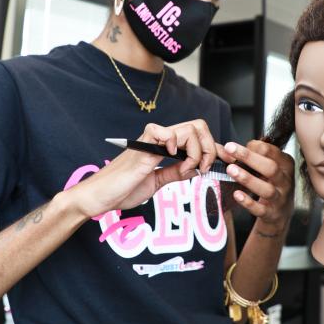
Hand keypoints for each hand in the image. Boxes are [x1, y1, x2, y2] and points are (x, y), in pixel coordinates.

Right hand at [66, 119, 230, 218]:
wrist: (98, 197)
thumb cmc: (122, 190)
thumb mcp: (156, 183)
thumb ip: (174, 173)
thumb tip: (195, 169)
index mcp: (164, 147)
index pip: (197, 136)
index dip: (215, 146)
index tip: (225, 162)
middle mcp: (159, 140)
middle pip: (197, 126)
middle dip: (210, 147)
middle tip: (204, 168)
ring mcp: (150, 142)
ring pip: (187, 129)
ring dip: (197, 150)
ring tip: (190, 167)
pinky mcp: (141, 148)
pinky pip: (162, 131)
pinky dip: (173, 142)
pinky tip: (171, 157)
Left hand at [222, 140, 294, 230]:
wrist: (281, 212)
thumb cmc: (272, 184)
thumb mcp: (270, 166)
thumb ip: (257, 155)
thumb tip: (237, 148)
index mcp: (285, 165)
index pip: (271, 151)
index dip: (253, 147)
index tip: (234, 145)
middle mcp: (285, 181)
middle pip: (270, 167)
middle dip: (249, 157)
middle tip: (230, 149)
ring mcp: (280, 198)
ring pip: (267, 189)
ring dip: (248, 179)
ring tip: (231, 170)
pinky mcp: (271, 214)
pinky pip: (261, 209)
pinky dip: (248, 202)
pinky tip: (237, 195)